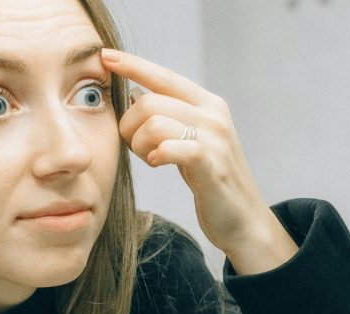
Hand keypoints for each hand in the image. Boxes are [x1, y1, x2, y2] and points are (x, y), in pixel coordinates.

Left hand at [101, 48, 297, 274]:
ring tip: (150, 160)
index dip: (132, 65)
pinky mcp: (211, 165)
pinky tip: (160, 165)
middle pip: (149, 101)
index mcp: (208, 104)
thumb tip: (136, 93)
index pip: (163, 75)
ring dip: (140, 145)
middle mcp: (214, 115)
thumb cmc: (213, 182)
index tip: (105, 56)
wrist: (244, 220)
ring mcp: (215, 139)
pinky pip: (170, 147)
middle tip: (137, 149)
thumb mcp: (192, 141)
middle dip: (130, 126)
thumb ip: (170, 118)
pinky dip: (157, 156)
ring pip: (153, 123)